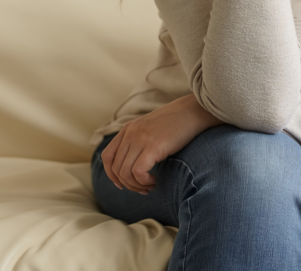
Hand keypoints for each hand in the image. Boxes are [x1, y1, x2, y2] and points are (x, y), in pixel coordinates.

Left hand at [101, 94, 222, 194]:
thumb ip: (140, 141)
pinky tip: (155, 181)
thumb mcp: (151, 129)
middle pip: (116, 169)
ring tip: (151, 185)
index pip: (107, 156)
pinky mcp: (153, 146)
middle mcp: (130, 133)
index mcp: (128, 129)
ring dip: (137, 185)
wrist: (194, 111)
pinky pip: (138, 172)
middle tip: (144, 188)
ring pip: (125, 173)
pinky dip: (144, 181)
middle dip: (128, 184)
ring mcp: (140, 139)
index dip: (112, 175)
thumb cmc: (177, 123)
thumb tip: (134, 165)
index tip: (124, 184)